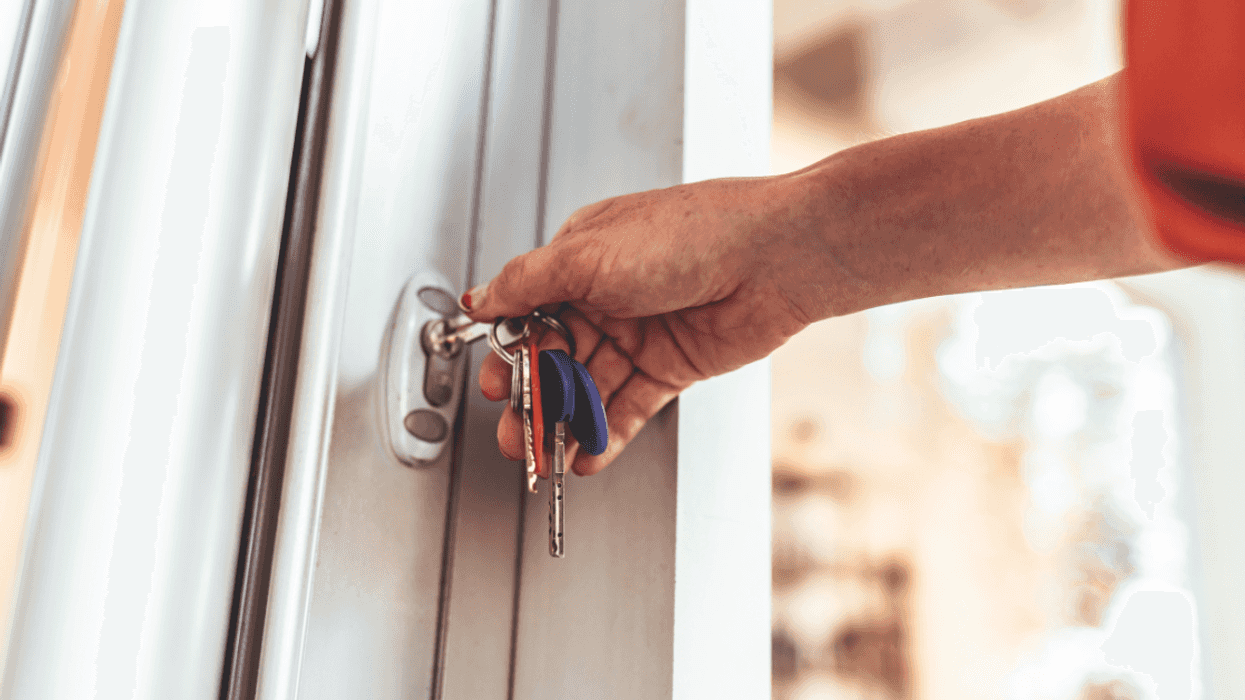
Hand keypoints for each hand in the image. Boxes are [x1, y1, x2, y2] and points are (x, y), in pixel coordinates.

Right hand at [462, 174, 817, 474]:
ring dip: (563, 423)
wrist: (772, 257)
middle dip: (532, 399)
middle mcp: (607, 297)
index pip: (528, 315)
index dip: (510, 354)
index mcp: (580, 260)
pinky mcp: (671, 368)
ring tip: (544, 454)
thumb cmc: (691, 234)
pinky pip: (628, 408)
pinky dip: (605, 434)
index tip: (496, 385)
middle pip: (555, 359)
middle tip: (515, 432)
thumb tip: (479, 297)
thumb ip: (525, 282)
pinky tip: (586, 455)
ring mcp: (639, 335)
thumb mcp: (586, 253)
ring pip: (588, 389)